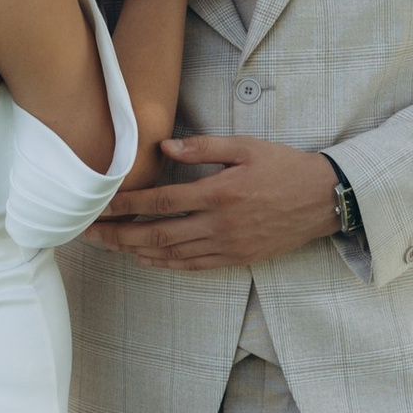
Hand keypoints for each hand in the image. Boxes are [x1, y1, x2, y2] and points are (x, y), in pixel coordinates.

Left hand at [87, 134, 337, 268]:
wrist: (322, 200)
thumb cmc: (284, 167)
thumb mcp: (246, 147)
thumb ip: (204, 148)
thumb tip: (165, 148)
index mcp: (219, 193)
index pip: (161, 201)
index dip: (126, 205)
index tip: (100, 205)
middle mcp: (219, 224)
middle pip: (157, 233)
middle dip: (118, 234)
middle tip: (90, 233)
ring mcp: (227, 245)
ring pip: (171, 254)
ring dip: (135, 251)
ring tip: (109, 246)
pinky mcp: (236, 258)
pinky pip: (193, 265)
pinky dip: (165, 264)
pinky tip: (145, 259)